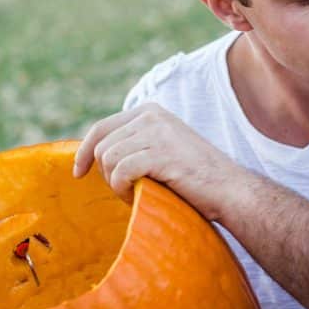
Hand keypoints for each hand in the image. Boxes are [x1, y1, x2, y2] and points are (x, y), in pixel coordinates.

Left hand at [72, 103, 235, 218]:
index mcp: (151, 112)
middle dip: (106, 174)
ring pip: (109, 159)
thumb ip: (136, 143)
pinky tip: (137, 196)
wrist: (228, 189)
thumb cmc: (195, 177)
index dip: (85, 152)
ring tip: (135, 193)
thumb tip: (93, 154)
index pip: (102, 128)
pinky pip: (120, 171)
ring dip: (115, 183)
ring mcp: (158, 132)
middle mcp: (153, 116)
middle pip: (102, 146)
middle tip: (126, 191)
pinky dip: (122, 189)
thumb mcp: (162, 148)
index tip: (79, 173)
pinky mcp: (160, 153)